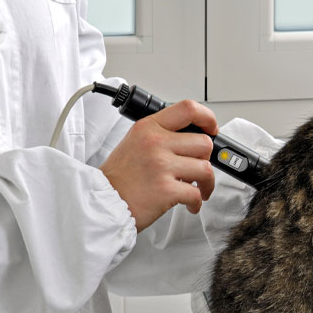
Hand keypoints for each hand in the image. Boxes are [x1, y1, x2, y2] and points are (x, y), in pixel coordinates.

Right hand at [100, 100, 217, 231]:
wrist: (100, 203)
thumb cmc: (117, 178)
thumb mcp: (133, 143)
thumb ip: (160, 137)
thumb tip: (190, 140)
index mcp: (148, 128)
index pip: (188, 109)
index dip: (208, 118)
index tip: (212, 129)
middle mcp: (155, 143)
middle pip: (203, 143)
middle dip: (206, 160)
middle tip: (199, 170)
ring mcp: (161, 166)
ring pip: (205, 169)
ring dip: (206, 183)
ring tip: (198, 189)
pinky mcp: (166, 190)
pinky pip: (196, 194)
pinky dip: (197, 202)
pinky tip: (190, 204)